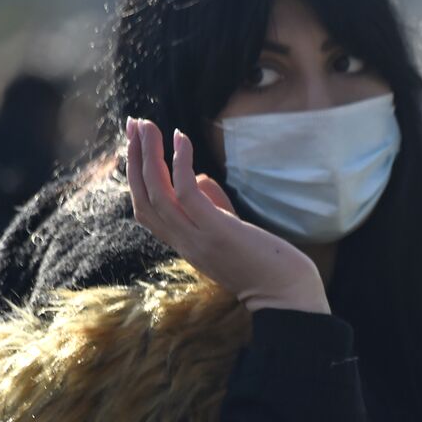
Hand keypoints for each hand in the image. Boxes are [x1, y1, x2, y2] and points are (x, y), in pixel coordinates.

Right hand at [126, 117, 328, 313]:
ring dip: (148, 155)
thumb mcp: (231, 231)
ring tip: (147, 125)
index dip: (135, 176)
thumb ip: (213, 204)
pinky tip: (181, 139)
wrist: (288, 297)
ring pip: (158, 193)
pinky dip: (181, 164)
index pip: (146, 209)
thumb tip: (197, 175)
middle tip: (133, 124)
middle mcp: (184, 243)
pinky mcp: (218, 232)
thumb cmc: (266, 264)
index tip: (134, 143)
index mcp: (184, 243)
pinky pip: (188, 193)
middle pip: (143, 197)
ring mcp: (198, 239)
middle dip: (134, 158)